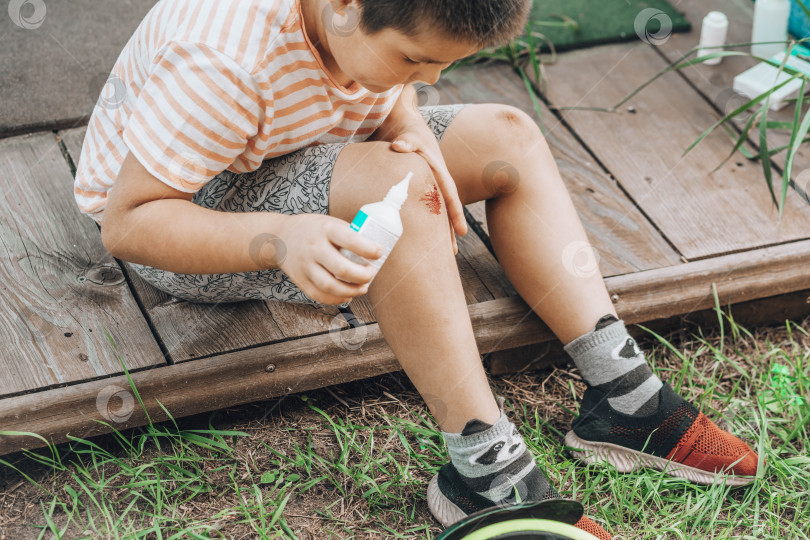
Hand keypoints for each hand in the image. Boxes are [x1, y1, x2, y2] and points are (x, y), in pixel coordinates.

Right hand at [277, 214, 383, 304]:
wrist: (281, 237)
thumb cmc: (315, 230)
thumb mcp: (331, 223)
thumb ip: (349, 235)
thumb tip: (376, 251)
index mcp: (325, 229)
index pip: (350, 240)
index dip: (368, 249)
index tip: (379, 253)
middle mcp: (314, 247)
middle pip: (342, 268)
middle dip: (363, 275)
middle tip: (371, 274)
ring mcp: (305, 265)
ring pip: (330, 286)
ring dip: (352, 291)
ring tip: (363, 288)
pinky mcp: (300, 280)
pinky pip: (320, 295)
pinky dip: (337, 298)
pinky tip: (348, 295)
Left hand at [390, 121, 466, 255]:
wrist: (403, 125)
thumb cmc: (407, 131)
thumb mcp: (409, 134)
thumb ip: (406, 141)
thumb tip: (399, 146)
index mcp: (438, 173)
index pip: (449, 196)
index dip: (455, 214)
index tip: (461, 232)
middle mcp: (436, 182)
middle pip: (445, 210)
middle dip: (448, 231)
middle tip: (452, 253)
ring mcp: (427, 187)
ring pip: (434, 213)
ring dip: (437, 231)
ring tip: (440, 253)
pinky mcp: (417, 189)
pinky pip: (421, 209)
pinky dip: (422, 223)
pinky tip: (417, 238)